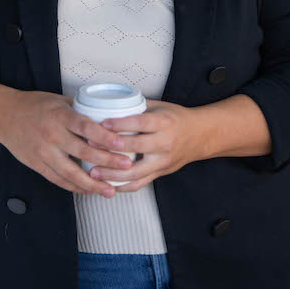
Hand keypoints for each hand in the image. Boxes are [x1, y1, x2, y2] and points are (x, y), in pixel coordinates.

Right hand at [0, 90, 135, 197]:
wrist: (4, 116)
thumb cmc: (34, 105)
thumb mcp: (59, 101)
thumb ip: (81, 111)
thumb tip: (108, 117)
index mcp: (60, 116)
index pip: (86, 127)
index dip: (105, 137)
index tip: (123, 144)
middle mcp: (52, 135)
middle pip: (83, 152)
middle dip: (107, 161)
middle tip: (127, 166)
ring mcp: (44, 152)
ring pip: (71, 173)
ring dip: (92, 183)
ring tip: (110, 190)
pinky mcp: (37, 165)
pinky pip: (58, 180)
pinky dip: (75, 187)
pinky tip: (89, 190)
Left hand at [88, 99, 206, 191]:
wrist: (199, 136)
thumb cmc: (176, 118)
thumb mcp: (159, 107)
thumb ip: (136, 107)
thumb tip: (108, 102)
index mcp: (164, 122)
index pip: (140, 123)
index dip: (120, 124)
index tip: (102, 124)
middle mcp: (165, 143)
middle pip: (135, 148)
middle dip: (111, 148)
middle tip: (90, 146)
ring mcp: (163, 161)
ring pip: (135, 172)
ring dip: (112, 174)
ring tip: (93, 172)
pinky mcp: (160, 173)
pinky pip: (140, 184)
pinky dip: (122, 186)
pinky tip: (107, 184)